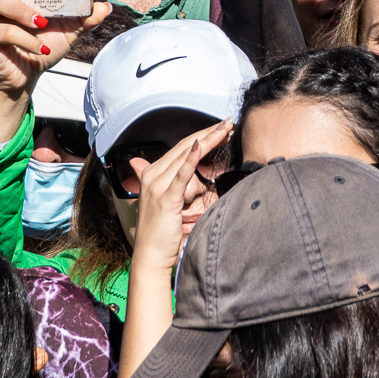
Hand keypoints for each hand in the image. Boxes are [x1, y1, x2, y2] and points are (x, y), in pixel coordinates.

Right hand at [129, 121, 233, 271]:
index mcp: (152, 173)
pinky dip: (191, 158)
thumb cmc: (162, 232)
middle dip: (208, 133)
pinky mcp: (166, 197)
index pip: (181, 148)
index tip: (221, 128)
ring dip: (208, 140)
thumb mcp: (168, 202)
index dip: (202, 136)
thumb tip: (189, 173)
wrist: (150, 256)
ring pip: (186, 155)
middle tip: (228, 122)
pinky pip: (181, 173)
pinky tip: (201, 145)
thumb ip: (176, 183)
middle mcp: (152, 175)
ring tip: (225, 130)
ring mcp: (157, 185)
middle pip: (185, 147)